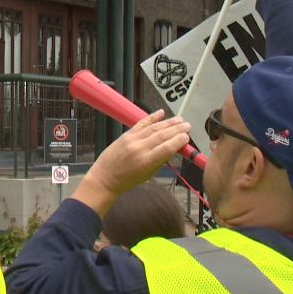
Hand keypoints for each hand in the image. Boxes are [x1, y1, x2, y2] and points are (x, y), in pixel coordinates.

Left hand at [73, 111, 189, 216]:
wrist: (105, 178)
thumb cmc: (127, 180)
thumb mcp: (148, 175)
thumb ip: (161, 160)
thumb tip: (174, 148)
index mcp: (146, 162)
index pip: (168, 148)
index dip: (179, 141)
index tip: (187, 137)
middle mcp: (139, 149)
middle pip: (163, 135)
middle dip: (177, 129)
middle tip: (187, 126)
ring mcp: (132, 140)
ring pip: (154, 128)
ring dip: (168, 122)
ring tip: (179, 119)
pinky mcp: (125, 135)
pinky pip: (141, 123)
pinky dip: (152, 117)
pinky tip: (161, 113)